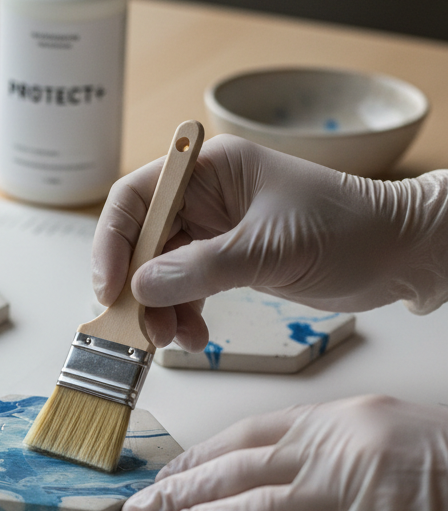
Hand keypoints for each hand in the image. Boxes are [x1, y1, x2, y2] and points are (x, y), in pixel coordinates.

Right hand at [92, 134, 447, 349]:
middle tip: (138, 326)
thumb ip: (201, 268)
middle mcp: (206, 197)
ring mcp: (215, 230)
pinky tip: (194, 336)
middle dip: (136, 286)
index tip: (110, 287)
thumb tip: (140, 288)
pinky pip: (184, 288)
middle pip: (141, 240)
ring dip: (158, 308)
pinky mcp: (227, 261)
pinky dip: (181, 314)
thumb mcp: (270, 249)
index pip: (137, 198)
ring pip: (159, 270)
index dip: (114, 242)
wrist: (400, 255)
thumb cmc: (350, 230)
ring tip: (172, 339)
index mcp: (212, 170)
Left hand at [122, 396, 447, 510]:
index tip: (165, 475)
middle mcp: (334, 454)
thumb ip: (325, 445)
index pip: (245, 437)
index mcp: (335, 420)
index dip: (197, 458)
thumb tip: (268, 469)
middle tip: (138, 510)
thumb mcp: (383, 428)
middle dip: (178, 493)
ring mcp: (351, 498)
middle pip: (234, 474)